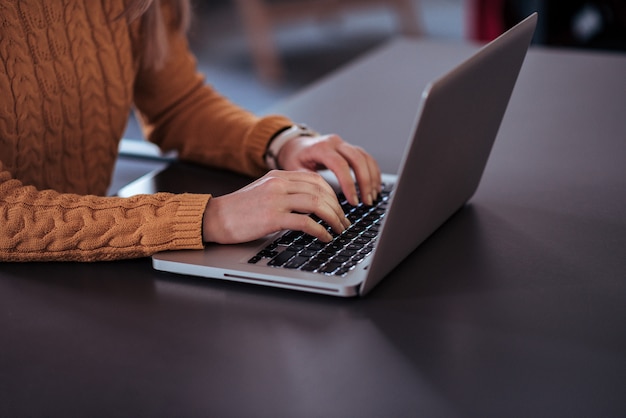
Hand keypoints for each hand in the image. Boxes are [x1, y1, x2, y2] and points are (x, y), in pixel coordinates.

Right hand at [202, 170, 350, 243]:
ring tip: (339, 230)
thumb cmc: (239, 210)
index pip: (315, 179)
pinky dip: (320, 230)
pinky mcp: (272, 217)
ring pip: (317, 204)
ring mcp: (276, 200)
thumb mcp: (264, 191)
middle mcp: (279, 184)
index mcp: (278, 176)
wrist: (214, 218)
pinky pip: (306, 222)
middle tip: (344, 222)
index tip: (339, 207)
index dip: (332, 194)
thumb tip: (311, 204)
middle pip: (320, 191)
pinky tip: (325, 237)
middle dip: (337, 208)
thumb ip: (285, 192)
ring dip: (333, 218)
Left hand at [276, 134, 381, 205]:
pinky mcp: (350, 148)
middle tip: (367, 201)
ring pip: (365, 158)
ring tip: (372, 197)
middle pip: (358, 159)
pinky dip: (373, 172)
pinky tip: (375, 186)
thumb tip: (323, 200)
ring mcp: (344, 144)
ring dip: (372, 178)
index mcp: (321, 148)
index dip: (349, 184)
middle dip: (365, 182)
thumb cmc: (295, 158)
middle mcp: (335, 143)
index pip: (340, 165)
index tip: (353, 201)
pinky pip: (367, 158)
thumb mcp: (295, 170)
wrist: (295, 145)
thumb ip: (308, 182)